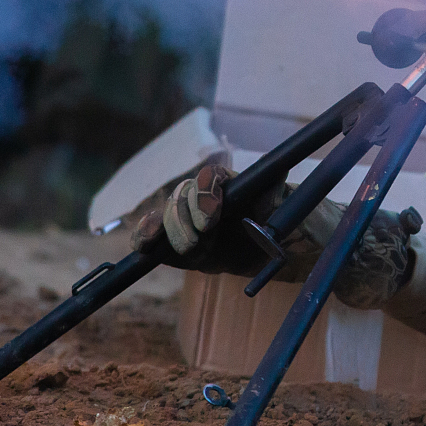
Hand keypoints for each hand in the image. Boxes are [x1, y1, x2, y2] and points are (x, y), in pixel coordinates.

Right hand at [129, 158, 270, 274]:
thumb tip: (276, 173)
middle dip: (186, 218)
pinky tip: (144, 247)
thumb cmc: (274, 222)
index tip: (211, 218)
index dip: (205, 194)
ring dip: (172, 232)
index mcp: (224, 182)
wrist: (263, 252)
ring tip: (191, 248)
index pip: (208, 177)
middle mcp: (199, 197)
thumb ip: (276, 192)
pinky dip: (144, 238)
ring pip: (166, 216)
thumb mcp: (281, 208)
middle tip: (199, 239)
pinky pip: (151, 235)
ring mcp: (184, 219)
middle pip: (182, 196)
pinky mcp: (173, 241)